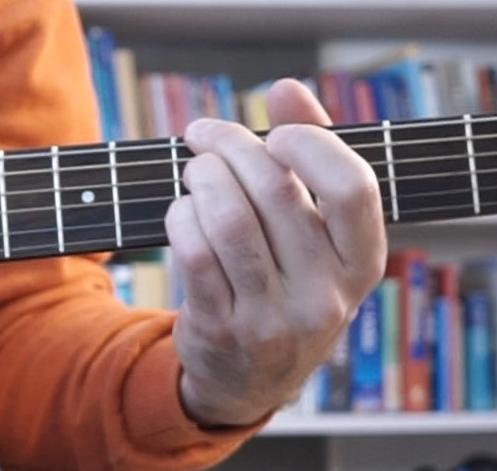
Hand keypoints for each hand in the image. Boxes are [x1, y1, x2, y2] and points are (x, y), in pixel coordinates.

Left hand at [165, 78, 386, 426]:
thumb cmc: (289, 284)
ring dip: (202, 175)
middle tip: (206, 135)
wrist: (254, 375)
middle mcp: (324, 296)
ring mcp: (273, 320)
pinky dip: (181, 214)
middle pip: (275, 190)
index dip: (310, 143)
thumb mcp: (315, 234)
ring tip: (194, 168)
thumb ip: (311, 155)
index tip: (275, 132)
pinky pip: (194, 251)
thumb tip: (287, 88)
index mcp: (360, 264)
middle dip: (230, 145)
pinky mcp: (222, 331)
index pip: (352, 187)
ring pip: (228, 218)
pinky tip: (182, 208)